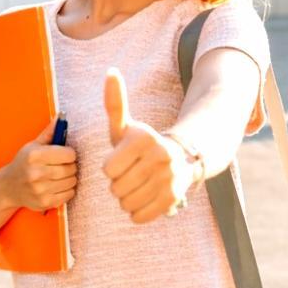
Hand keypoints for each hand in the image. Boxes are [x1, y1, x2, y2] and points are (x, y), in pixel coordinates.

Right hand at [3, 120, 77, 211]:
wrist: (8, 187)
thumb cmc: (24, 163)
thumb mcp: (33, 146)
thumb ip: (49, 132)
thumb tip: (61, 117)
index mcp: (34, 156)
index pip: (69, 154)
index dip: (69, 153)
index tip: (63, 154)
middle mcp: (36, 173)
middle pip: (71, 168)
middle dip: (70, 166)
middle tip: (62, 165)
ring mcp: (40, 189)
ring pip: (72, 181)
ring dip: (70, 178)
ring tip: (59, 175)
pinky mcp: (45, 202)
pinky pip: (69, 195)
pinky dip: (68, 190)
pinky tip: (58, 185)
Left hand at [102, 68, 194, 223]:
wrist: (180, 159)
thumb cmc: (141, 145)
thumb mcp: (126, 126)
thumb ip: (114, 102)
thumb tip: (110, 71)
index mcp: (144, 138)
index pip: (107, 169)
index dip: (111, 168)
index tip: (123, 161)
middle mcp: (160, 156)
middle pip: (116, 188)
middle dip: (118, 185)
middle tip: (132, 174)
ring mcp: (169, 178)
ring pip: (126, 203)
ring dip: (127, 199)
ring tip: (138, 185)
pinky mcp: (174, 198)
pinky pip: (140, 216)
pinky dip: (137, 213)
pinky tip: (146, 198)